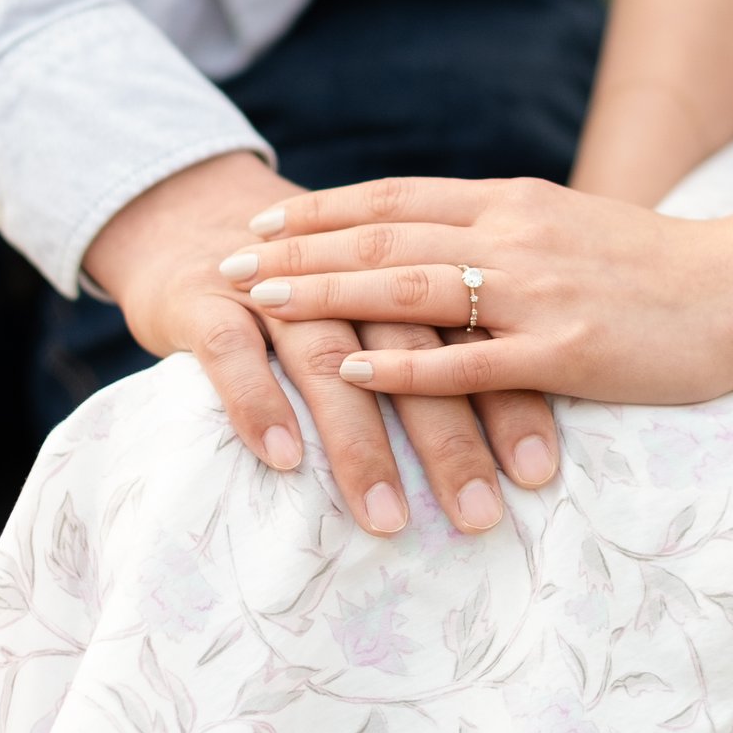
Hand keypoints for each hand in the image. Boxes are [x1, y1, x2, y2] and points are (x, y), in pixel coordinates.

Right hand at [84, 154, 557, 533]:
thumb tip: (533, 430)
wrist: (190, 214)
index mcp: (406, 268)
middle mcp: (349, 278)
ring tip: (388, 518)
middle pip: (412, 353)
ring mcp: (274, 289)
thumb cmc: (315, 279)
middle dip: (451, 439)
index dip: (510, 400)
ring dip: (359, 443)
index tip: (542, 472)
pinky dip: (259, 402)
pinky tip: (285, 459)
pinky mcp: (203, 302)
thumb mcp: (386, 292)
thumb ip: (449, 336)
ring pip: (325, 360)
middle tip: (481, 515)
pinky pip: (232, 355)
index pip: (472, 336)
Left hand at [227, 176, 732, 404]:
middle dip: (296, 250)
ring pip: (408, 288)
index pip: (394, 197)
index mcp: (514, 201)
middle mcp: (515, 235)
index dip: (321, 211)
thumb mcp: (574, 226)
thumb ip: (508, 230)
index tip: (260, 221)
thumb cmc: (663, 267)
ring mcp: (538, 293)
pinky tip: (348, 370)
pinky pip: (468, 359)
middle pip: (382, 235)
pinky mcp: (566, 350)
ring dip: (325, 296)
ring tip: (258, 306)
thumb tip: (443, 240)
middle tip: (227, 262)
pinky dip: (402, 365)